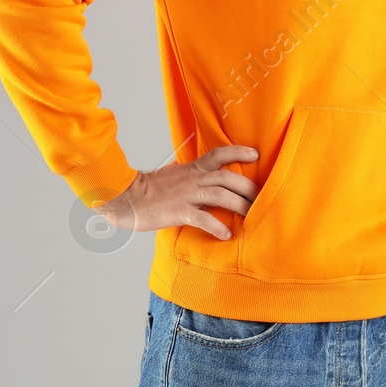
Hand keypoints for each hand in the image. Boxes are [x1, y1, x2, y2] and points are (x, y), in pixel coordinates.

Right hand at [99, 145, 258, 240]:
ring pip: (220, 195)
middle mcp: (192, 180)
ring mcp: (186, 195)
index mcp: (191, 169)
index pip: (218, 154)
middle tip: (261, 197)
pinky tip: (226, 235)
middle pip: (227, 178)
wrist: (124, 197)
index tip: (255, 153)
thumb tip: (190, 168)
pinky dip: (217, 227)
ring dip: (239, 205)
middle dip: (248, 187)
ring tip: (252, 215)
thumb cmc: (147, 189)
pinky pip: (203, 218)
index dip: (238, 152)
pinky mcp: (178, 212)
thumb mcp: (171, 175)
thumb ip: (186, 173)